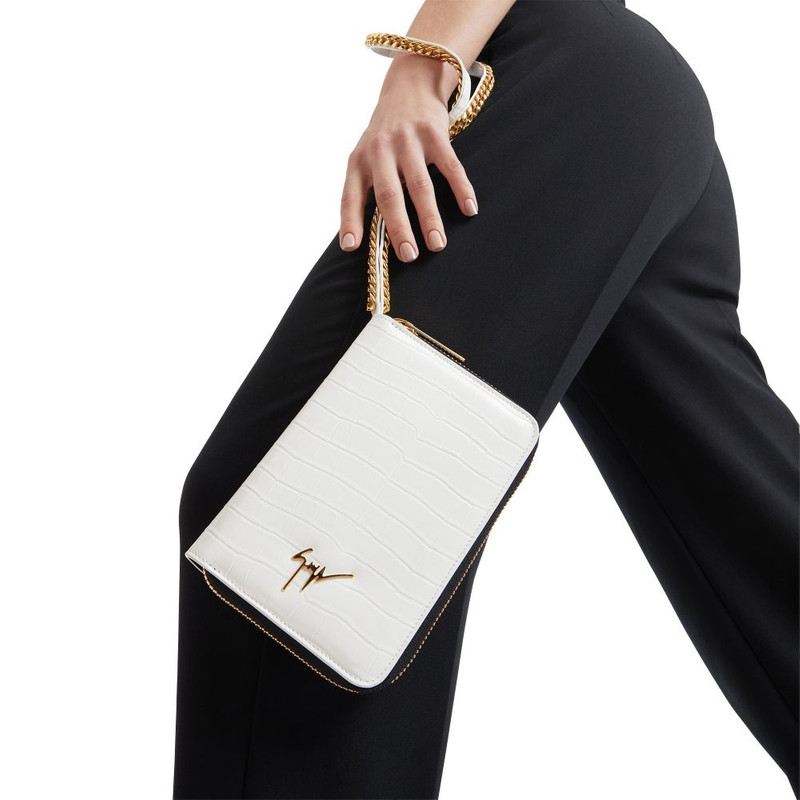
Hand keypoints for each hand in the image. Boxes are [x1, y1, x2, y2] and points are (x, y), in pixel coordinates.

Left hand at [339, 55, 478, 262]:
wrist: (408, 86)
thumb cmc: (384, 136)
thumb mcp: (365, 157)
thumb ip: (363, 190)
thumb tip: (357, 239)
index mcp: (359, 161)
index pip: (350, 196)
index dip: (349, 222)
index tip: (351, 247)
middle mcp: (380, 150)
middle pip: (389, 195)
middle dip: (399, 228)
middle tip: (409, 255)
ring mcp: (408, 140)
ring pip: (420, 185)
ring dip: (429, 218)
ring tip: (437, 244)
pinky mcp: (435, 133)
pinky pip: (450, 166)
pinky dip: (461, 189)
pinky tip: (469, 209)